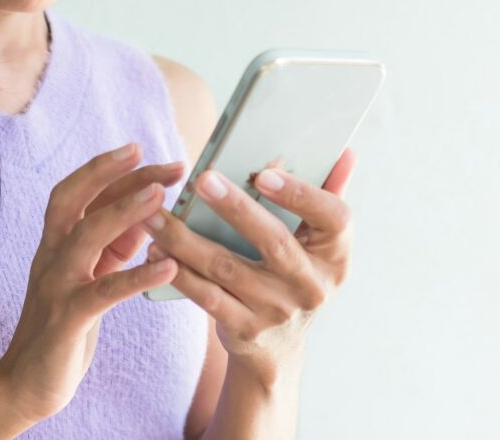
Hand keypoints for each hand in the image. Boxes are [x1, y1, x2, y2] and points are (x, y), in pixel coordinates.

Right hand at [0, 143, 183, 422]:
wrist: (25, 384)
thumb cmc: (65, 325)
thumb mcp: (88, 276)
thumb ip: (111, 245)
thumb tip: (146, 213)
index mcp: (55, 244)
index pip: (77, 193)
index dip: (107, 169)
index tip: (142, 150)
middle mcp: (51, 256)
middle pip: (72, 199)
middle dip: (109, 173)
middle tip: (152, 156)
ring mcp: (57, 285)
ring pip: (86, 235)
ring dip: (124, 210)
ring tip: (160, 195)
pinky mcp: (68, 319)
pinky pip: (104, 292)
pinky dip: (137, 276)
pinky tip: (169, 265)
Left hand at [142, 147, 357, 382]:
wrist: (279, 346)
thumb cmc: (295, 271)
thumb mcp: (319, 241)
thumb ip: (328, 193)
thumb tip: (344, 152)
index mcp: (335, 254)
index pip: (332, 218)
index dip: (300, 194)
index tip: (264, 173)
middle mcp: (311, 285)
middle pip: (273, 242)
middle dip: (236, 209)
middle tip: (203, 179)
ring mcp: (278, 310)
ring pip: (227, 269)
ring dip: (186, 239)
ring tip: (155, 213)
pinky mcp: (245, 329)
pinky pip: (206, 297)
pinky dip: (178, 272)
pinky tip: (155, 249)